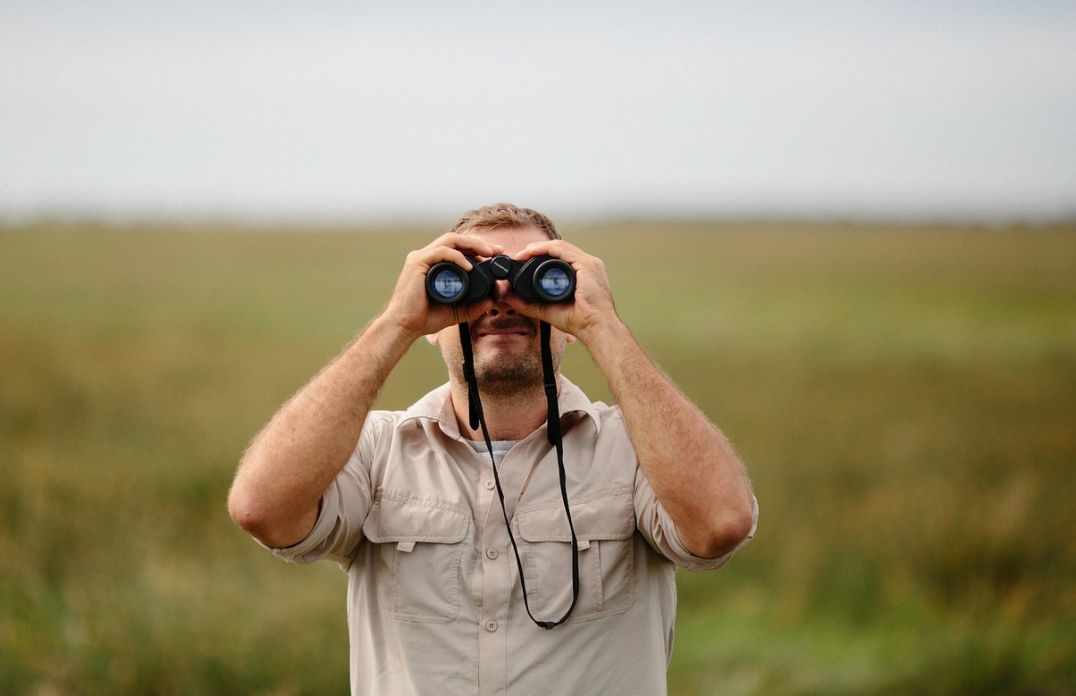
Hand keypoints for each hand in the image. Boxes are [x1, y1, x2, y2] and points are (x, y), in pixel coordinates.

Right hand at [384, 233, 502, 338]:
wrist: (405, 326)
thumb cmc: (424, 318)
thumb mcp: (455, 311)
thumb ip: (472, 306)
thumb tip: (491, 301)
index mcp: (434, 264)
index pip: (459, 248)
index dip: (478, 249)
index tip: (496, 255)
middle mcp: (427, 257)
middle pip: (456, 240)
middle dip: (479, 243)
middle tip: (497, 251)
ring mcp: (421, 258)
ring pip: (450, 240)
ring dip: (472, 244)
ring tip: (488, 253)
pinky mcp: (417, 263)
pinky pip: (441, 252)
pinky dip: (457, 256)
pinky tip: (470, 265)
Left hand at [503, 239, 622, 345]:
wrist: (595, 327)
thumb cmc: (580, 321)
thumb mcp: (548, 309)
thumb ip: (529, 303)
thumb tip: (508, 296)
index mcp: (582, 273)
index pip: (559, 258)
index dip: (540, 257)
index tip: (522, 262)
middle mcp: (587, 265)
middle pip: (558, 250)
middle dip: (537, 250)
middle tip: (519, 256)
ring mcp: (588, 263)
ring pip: (559, 247)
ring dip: (539, 247)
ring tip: (523, 253)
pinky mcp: (587, 265)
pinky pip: (563, 250)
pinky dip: (546, 248)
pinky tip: (532, 251)